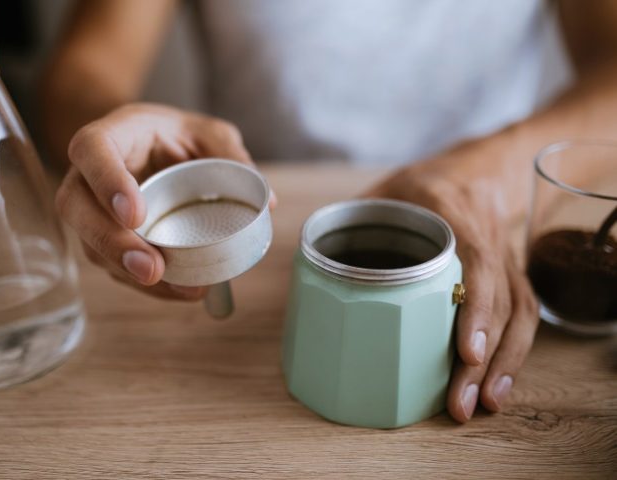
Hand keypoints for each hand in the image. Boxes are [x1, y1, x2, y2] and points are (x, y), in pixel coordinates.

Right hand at [56, 103, 269, 299]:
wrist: (147, 148)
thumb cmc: (174, 136)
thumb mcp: (206, 133)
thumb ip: (230, 155)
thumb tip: (267, 202)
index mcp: (112, 135)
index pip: (92, 150)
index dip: (107, 181)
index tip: (135, 214)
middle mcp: (88, 173)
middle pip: (75, 207)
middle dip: (111, 243)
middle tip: (151, 268)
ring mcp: (90, 209)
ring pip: (90, 244)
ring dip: (128, 272)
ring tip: (176, 287)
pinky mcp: (102, 239)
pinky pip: (112, 266)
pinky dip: (143, 283)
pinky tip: (178, 290)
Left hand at [366, 142, 539, 422]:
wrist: (477, 169)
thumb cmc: (421, 184)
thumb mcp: (384, 190)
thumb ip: (351, 219)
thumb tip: (306, 259)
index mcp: (454, 210)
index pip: (477, 260)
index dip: (476, 306)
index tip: (466, 351)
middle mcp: (489, 236)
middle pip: (501, 301)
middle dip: (484, 358)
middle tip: (461, 402)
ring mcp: (506, 258)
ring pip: (519, 314)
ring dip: (503, 364)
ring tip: (481, 404)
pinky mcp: (512, 276)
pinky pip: (524, 316)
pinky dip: (513, 353)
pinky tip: (496, 385)